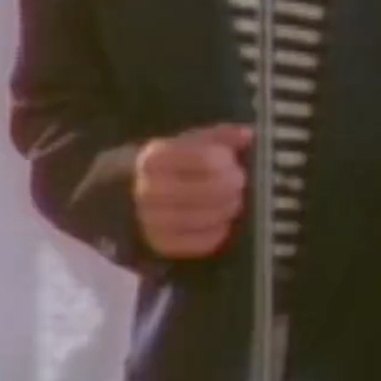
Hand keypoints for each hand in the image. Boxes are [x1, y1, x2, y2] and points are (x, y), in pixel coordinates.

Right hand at [134, 123, 252, 258]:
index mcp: (155, 158)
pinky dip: (219, 231)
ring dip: (228, 208)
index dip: (226, 160)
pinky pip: (202, 242)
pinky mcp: (161, 246)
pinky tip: (222, 220)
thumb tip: (248, 134)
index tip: (233, 160)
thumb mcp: (188, 142)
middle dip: (232, 186)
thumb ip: (219, 136)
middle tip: (239, 183)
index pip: (205, 159)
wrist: (132, 195)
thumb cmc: (169, 164)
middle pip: (208, 191)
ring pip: (206, 217)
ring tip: (233, 200)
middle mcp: (148, 190)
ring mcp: (152, 221)